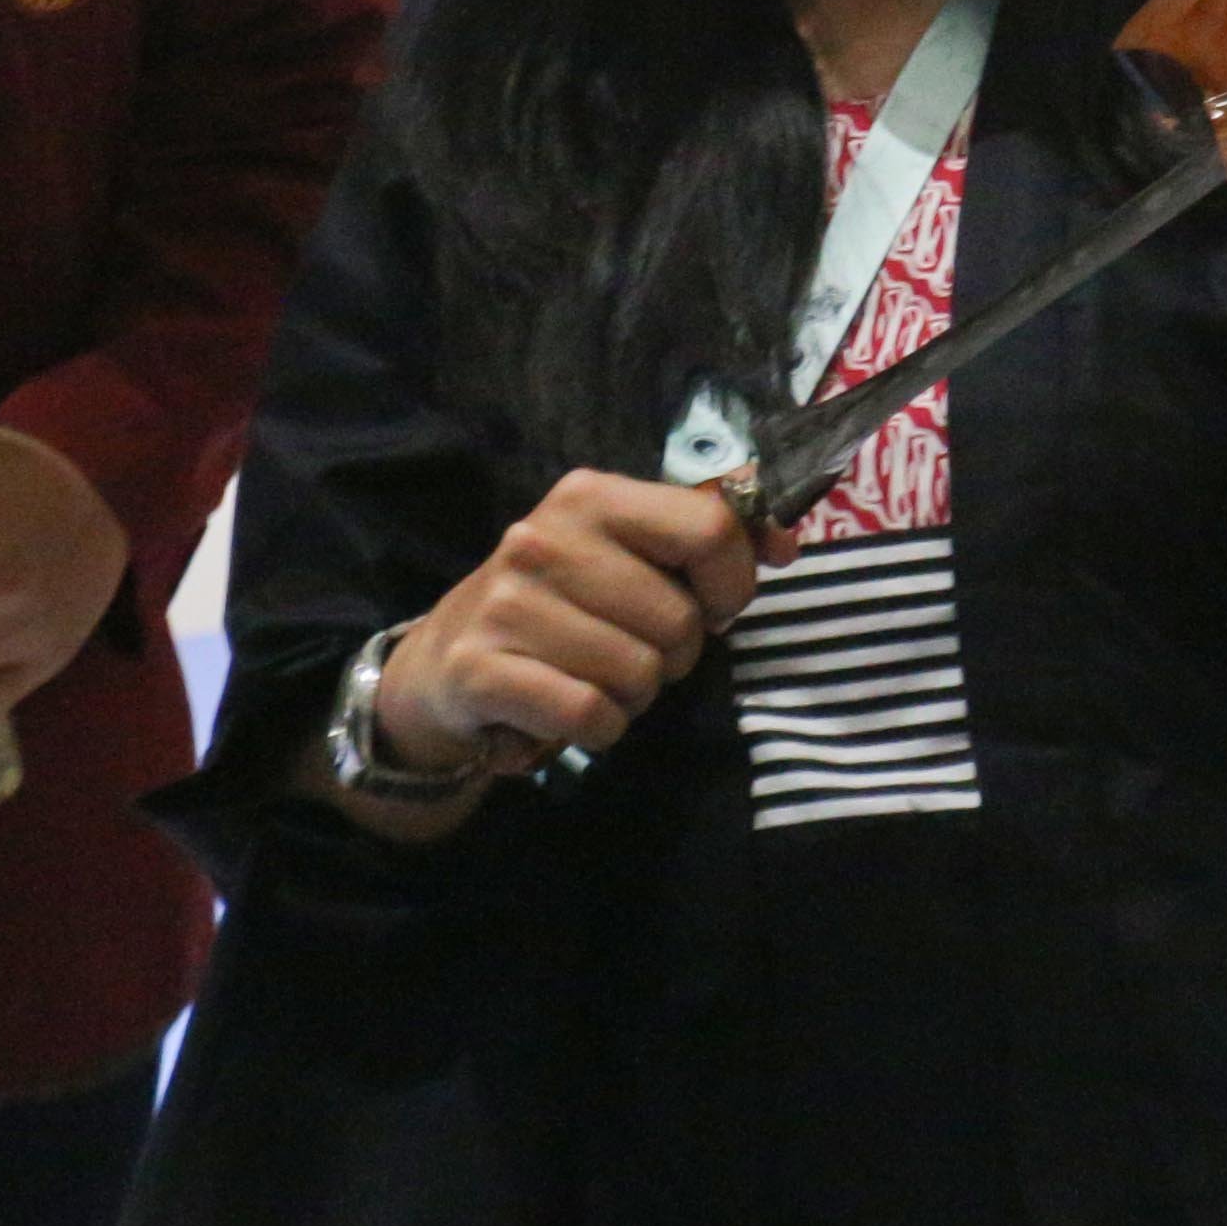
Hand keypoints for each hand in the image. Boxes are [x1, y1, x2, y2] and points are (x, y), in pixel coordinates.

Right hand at [367, 469, 768, 778]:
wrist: (441, 664)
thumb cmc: (555, 605)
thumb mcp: (623, 552)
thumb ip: (705, 537)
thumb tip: (785, 542)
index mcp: (590, 497)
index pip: (711, 529)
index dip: (735, 582)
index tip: (716, 607)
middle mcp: (542, 539)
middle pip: (680, 619)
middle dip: (674, 653)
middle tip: (633, 650)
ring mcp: (507, 605)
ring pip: (639, 673)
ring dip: (634, 694)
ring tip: (595, 677)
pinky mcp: (481, 670)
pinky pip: (591, 715)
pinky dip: (599, 728)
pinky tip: (571, 710)